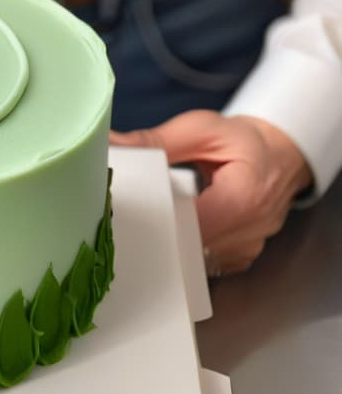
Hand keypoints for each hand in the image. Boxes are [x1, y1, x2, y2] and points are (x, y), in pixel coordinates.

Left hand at [110, 110, 311, 276]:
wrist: (282, 157)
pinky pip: (200, 263)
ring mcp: (243, 252)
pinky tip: (164, 232)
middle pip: (185, 247)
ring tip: (139, 223)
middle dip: (151, 233)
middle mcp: (247, 235)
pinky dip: (180, 249)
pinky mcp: (237, 260)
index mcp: (242, 200)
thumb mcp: (202, 129)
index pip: (187, 224)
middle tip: (120, 217)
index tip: (122, 209)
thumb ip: (156, 142)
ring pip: (190, 260)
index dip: (152, 219)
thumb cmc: (244, 141)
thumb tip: (110, 144)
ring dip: (164, 243)